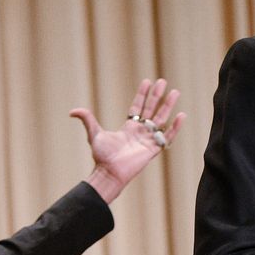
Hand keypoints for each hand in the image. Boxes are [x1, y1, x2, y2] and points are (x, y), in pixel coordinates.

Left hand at [70, 78, 184, 203]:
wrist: (109, 172)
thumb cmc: (102, 156)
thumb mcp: (94, 134)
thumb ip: (87, 120)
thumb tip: (72, 111)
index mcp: (129, 127)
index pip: (138, 107)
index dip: (143, 95)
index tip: (148, 82)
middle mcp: (140, 132)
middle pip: (152, 110)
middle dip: (157, 96)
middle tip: (163, 81)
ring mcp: (148, 140)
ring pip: (161, 119)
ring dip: (168, 106)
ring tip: (175, 92)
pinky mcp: (154, 149)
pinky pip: (167, 136)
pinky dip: (175, 127)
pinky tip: (181, 115)